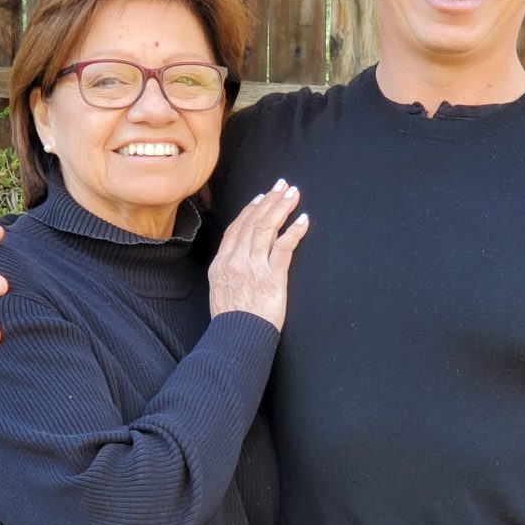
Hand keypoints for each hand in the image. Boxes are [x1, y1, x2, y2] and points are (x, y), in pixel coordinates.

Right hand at [209, 179, 308, 331]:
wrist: (237, 338)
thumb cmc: (232, 321)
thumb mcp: (221, 290)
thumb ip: (229, 270)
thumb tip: (238, 257)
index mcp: (222, 263)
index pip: (237, 228)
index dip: (250, 210)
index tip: (262, 197)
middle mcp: (236, 261)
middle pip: (253, 222)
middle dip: (270, 201)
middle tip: (283, 186)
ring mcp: (254, 267)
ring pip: (267, 229)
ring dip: (282, 208)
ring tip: (293, 195)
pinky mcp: (272, 277)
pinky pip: (284, 247)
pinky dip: (294, 231)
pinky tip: (303, 220)